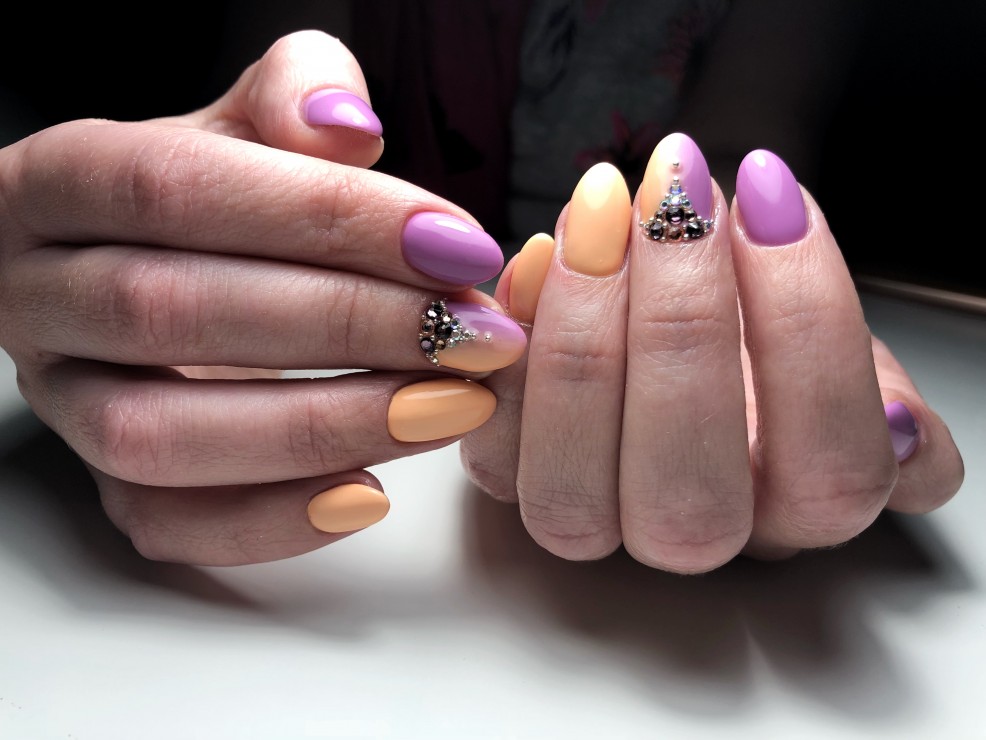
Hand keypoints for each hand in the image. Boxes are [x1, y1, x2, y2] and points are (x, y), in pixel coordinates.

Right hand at [0, 31, 525, 564]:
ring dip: (318, 428)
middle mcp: (37, 297)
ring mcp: (63, 403)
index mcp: (60, 184)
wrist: (164, 265)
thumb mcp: (248, 121)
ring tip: (448, 407)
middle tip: (471, 335)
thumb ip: (293, 96)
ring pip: (158, 437)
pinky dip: (272, 521)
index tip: (454, 244)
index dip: (324, 216)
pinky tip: (372, 492)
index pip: (174, 188)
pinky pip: (166, 525)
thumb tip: (345, 124)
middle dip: (343, 326)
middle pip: (170, 313)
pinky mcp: (105, 482)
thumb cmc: (216, 195)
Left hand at [460, 134, 963, 572]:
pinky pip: (492, 455)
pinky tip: (542, 252)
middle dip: (683, 328)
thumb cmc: (761, 325)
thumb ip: (872, 384)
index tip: (773, 192)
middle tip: (676, 196)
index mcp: (801, 504)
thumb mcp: (839, 337)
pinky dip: (509, 353)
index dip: (805, 328)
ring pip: (575, 497)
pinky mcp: (512, 483)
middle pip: (688, 500)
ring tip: (602, 205)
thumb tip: (895, 428)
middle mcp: (697, 533)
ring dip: (584, 337)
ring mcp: (597, 521)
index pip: (828, 469)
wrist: (684, 310)